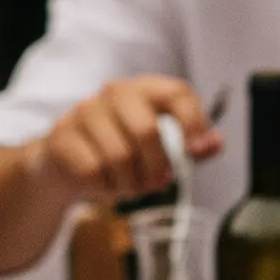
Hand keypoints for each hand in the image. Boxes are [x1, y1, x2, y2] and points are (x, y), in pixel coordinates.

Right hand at [36, 76, 221, 205]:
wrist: (64, 162)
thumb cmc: (119, 152)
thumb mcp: (157, 147)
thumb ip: (189, 146)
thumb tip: (216, 144)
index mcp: (145, 90)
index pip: (177, 93)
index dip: (192, 121)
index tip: (196, 152)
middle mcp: (115, 93)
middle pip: (147, 132)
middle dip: (156, 169)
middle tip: (156, 184)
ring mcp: (85, 111)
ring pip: (119, 157)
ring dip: (129, 185)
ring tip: (127, 186)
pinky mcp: (63, 136)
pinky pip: (94, 172)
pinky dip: (104, 189)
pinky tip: (104, 185)